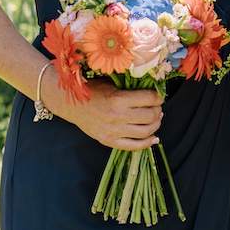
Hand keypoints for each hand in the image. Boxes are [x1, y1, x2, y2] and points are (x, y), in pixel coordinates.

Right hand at [47, 71, 163, 149]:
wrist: (70, 104)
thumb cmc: (92, 90)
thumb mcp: (112, 83)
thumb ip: (130, 88)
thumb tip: (152, 91)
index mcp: (118, 99)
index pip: (149, 98)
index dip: (158, 96)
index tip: (159, 95)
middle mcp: (117, 116)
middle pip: (150, 116)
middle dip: (158, 110)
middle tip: (157, 107)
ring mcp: (113, 131)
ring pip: (145, 132)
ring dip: (155, 125)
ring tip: (156, 119)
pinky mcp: (109, 141)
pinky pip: (133, 146)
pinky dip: (147, 143)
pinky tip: (154, 138)